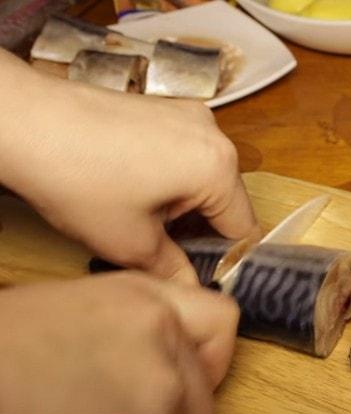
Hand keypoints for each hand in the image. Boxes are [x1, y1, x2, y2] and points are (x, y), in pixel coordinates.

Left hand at [0, 49, 260, 284]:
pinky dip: (170, 174)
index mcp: (218, 167)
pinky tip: (132, 185)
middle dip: (200, 228)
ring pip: (204, 175)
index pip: (244, 228)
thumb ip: (174, 270)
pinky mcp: (165, 107)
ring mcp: (189, 115)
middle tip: (162, 250)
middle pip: (226, 198)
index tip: (201, 274)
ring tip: (140, 215)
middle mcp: (213, 133)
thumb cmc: (77, 179)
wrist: (25, 122)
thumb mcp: (130, 243)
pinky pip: (184, 152)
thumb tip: (192, 288)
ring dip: (184, 201)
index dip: (226, 259)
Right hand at [0, 272, 238, 413]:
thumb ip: (143, 322)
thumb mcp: (88, 305)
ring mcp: (164, 381)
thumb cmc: (12, 344)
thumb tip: (170, 350)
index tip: (197, 372)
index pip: (222, 320)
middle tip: (138, 411)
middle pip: (207, 386)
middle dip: (181, 405)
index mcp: (148, 297)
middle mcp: (165, 332)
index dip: (212, 354)